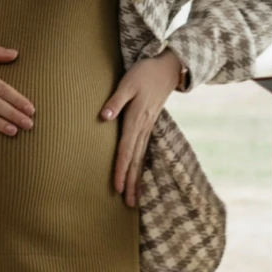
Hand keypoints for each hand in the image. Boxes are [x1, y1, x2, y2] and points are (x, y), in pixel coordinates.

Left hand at [101, 50, 183, 206]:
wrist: (167, 67)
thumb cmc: (144, 72)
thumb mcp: (127, 83)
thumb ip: (115, 101)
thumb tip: (103, 117)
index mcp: (136, 118)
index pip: (126, 149)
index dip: (120, 169)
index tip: (116, 187)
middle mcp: (143, 127)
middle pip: (135, 160)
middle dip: (130, 182)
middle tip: (127, 204)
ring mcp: (149, 127)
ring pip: (141, 158)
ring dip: (136, 178)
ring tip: (133, 199)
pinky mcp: (150, 124)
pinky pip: (145, 150)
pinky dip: (141, 166)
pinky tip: (138, 175)